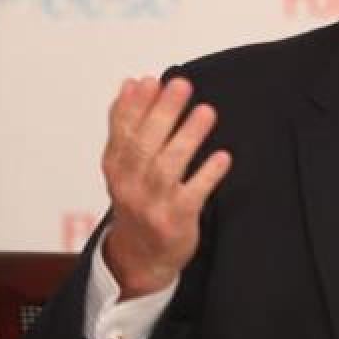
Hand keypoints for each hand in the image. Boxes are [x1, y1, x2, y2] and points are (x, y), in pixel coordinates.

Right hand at [100, 76, 230, 298]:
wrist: (140, 257)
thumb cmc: (137, 199)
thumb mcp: (123, 164)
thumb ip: (126, 123)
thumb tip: (132, 82)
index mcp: (116, 167)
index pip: (122, 132)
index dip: (135, 105)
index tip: (150, 81)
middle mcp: (130, 185)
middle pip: (144, 146)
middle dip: (162, 113)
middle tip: (182, 86)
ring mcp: (152, 204)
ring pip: (167, 168)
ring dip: (188, 137)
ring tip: (206, 112)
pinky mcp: (176, 221)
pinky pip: (192, 195)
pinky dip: (207, 175)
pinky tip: (222, 156)